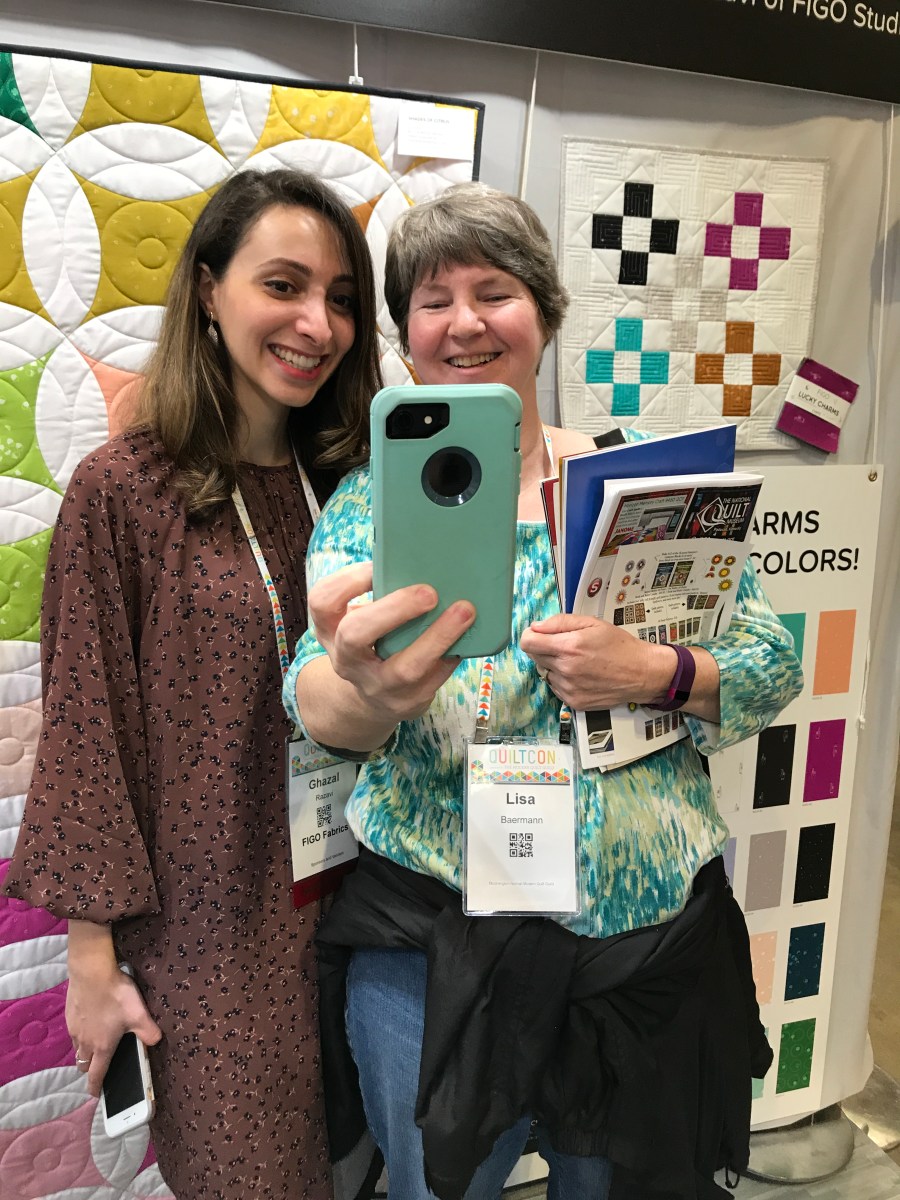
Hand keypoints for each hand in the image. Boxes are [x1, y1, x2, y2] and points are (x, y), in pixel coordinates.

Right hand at [67, 962, 161, 1097]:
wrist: (91, 972)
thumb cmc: (116, 995)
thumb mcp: (139, 1014)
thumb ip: (148, 1031)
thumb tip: (156, 1041)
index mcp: (102, 1046)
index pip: (96, 1075)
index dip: (96, 1088)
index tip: (96, 1094)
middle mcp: (84, 1042)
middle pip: (84, 1064)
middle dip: (90, 1069)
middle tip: (99, 1065)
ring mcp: (74, 1029)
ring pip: (78, 1048)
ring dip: (85, 1051)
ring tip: (96, 1043)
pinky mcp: (69, 1016)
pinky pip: (74, 1032)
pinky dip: (81, 1033)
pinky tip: (90, 1021)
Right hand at [307, 562, 475, 724]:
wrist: (373, 699)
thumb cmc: (375, 642)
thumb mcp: (363, 619)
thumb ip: (380, 594)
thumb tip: (426, 558)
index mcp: (331, 629)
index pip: (323, 602)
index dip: (347, 581)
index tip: (376, 566)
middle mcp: (346, 659)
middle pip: (354, 635)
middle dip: (393, 610)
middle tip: (429, 592)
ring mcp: (376, 685)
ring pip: (404, 667)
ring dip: (438, 636)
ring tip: (464, 611)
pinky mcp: (406, 702)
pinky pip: (433, 679)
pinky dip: (452, 654)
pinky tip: (469, 635)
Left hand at [519, 613, 674, 711]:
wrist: (641, 673)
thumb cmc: (619, 647)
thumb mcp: (592, 623)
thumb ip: (560, 622)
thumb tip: (536, 627)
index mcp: (569, 647)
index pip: (527, 643)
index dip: (531, 636)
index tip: (538, 635)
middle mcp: (565, 670)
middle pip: (534, 657)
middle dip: (544, 649)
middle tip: (564, 646)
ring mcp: (568, 688)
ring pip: (545, 673)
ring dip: (554, 666)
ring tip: (577, 661)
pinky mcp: (573, 702)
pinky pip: (555, 688)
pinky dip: (562, 680)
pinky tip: (580, 674)